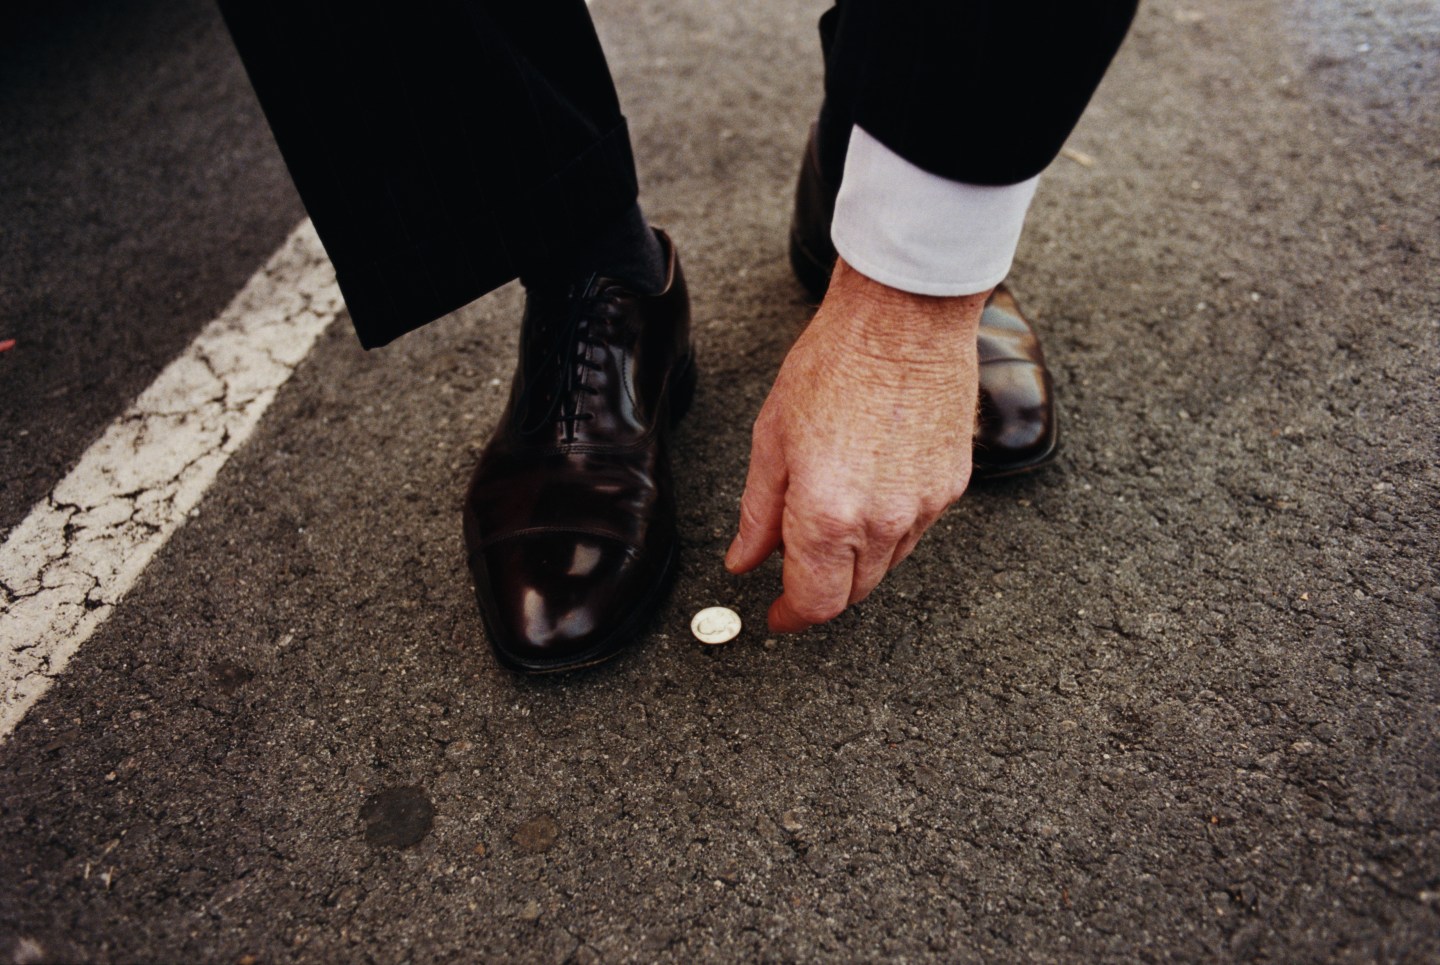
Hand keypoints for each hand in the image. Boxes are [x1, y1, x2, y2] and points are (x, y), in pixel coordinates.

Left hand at [725, 257, 989, 631]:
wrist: (904, 320)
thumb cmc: (834, 364)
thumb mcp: (772, 440)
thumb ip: (758, 513)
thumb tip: (744, 561)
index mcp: (827, 515)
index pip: (815, 601)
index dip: (791, 617)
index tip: (778, 616)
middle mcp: (882, 522)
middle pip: (853, 593)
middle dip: (822, 590)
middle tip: (796, 569)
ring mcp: (924, 507)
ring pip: (887, 565)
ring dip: (856, 561)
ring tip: (831, 517)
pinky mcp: (951, 487)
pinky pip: (916, 531)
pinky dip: (889, 528)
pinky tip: (870, 490)